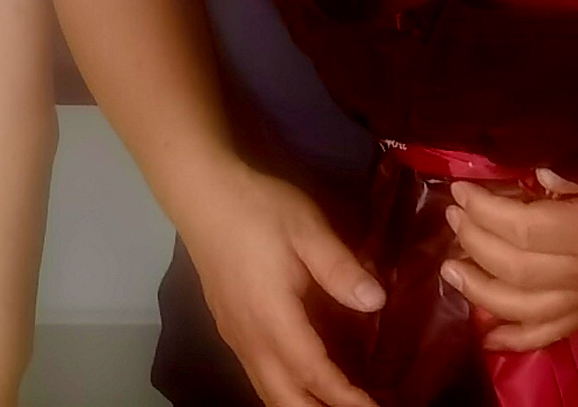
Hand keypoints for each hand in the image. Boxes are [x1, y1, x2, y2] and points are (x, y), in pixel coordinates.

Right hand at [169, 165, 386, 406]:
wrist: (201, 192)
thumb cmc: (256, 207)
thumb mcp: (307, 230)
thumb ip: (341, 269)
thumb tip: (376, 302)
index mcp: (272, 317)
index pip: (313, 374)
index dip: (345, 397)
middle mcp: (249, 336)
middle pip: (284, 398)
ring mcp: (234, 333)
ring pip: (266, 390)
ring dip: (300, 405)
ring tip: (334, 405)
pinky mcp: (228, 325)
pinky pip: (257, 374)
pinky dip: (283, 390)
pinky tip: (301, 381)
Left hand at [439, 171, 577, 354]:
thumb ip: (574, 170)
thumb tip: (535, 174)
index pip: (523, 230)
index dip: (484, 211)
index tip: (460, 191)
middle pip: (516, 270)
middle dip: (475, 243)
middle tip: (451, 218)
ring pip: (526, 310)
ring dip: (482, 292)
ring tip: (451, 270)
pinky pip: (552, 332)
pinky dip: (517, 337)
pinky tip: (486, 335)